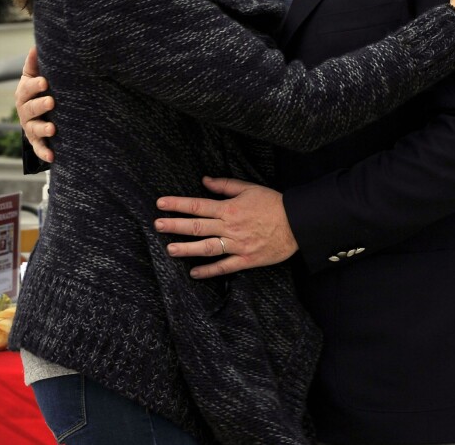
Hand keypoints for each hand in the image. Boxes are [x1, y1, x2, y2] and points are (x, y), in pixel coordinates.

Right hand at [15, 46, 55, 162]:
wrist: (39, 112)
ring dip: (43, 129)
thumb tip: (36, 46)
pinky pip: (39, 148)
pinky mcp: (37, 141)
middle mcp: (25, 111)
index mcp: (24, 93)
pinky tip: (52, 157)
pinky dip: (44, 153)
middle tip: (52, 102)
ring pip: (34, 129)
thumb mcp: (34, 76)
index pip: (28, 88)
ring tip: (52, 128)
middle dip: (40, 105)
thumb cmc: (38, 90)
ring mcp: (30, 127)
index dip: (35, 86)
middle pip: (30, 109)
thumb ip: (34, 64)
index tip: (45, 82)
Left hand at [155, 177, 297, 277]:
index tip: (161, 203)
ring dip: (186, 249)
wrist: (296, 223)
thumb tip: (204, 180)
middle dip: (175, 225)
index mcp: (229, 208)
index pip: (198, 205)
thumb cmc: (273, 203)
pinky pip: (224, 267)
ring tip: (169, 249)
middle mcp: (230, 227)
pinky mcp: (246, 260)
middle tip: (157, 225)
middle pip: (197, 226)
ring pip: (207, 248)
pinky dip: (209, 271)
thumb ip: (225, 185)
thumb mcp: (249, 188)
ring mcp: (237, 245)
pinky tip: (194, 273)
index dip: (178, 204)